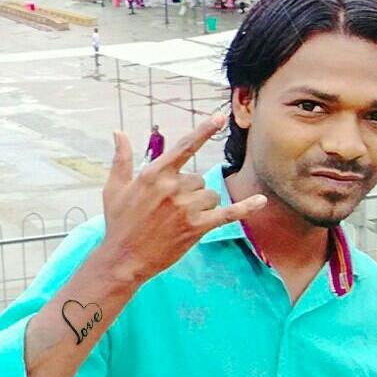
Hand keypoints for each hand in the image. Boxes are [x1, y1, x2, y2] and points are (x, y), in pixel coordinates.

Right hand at [101, 115, 266, 284]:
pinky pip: (228, 213)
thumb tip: (119, 132)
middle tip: (169, 210)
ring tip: (179, 221)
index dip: (204, 130)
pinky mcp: (197, 227)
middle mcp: (173, 187)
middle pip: (199, 179)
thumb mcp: (114, 188)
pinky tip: (261, 201)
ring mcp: (187, 208)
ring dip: (201, 206)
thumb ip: (122, 158)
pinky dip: (246, 208)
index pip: (185, 146)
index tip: (220, 117)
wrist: (123, 259)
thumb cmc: (119, 222)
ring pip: (210, 196)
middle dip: (189, 192)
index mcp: (155, 174)